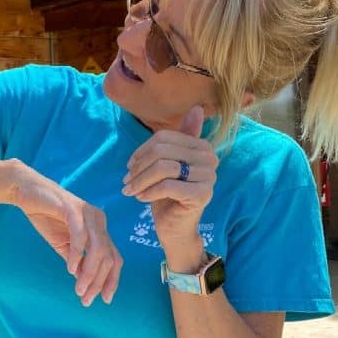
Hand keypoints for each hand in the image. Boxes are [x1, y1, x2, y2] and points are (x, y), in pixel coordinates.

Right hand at [12, 163, 122, 306]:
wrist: (26, 192)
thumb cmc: (45, 216)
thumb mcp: (63, 244)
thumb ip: (76, 261)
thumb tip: (85, 282)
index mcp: (99, 229)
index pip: (114, 258)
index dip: (111, 280)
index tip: (104, 300)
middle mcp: (99, 220)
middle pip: (109, 257)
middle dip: (99, 282)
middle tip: (85, 299)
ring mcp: (88, 213)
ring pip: (98, 249)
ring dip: (89, 273)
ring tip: (78, 289)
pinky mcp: (73, 208)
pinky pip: (80, 236)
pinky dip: (77, 255)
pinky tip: (70, 268)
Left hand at [121, 105, 217, 261]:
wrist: (175, 228)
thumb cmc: (168, 196)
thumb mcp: (167, 165)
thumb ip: (176, 140)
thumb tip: (196, 108)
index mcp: (202, 146)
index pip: (164, 137)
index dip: (142, 151)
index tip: (130, 167)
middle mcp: (210, 159)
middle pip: (162, 151)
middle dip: (139, 167)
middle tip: (127, 181)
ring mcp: (208, 177)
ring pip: (163, 168)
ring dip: (140, 180)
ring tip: (130, 190)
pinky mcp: (202, 195)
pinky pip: (167, 186)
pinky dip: (148, 192)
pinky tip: (141, 199)